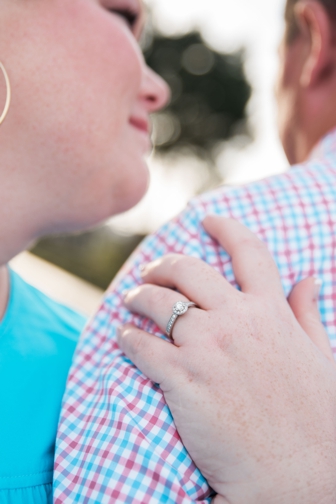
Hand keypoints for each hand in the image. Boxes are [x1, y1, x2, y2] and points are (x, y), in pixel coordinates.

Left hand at [118, 216, 335, 503]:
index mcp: (271, 311)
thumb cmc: (316, 420)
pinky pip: (140, 346)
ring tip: (129, 302)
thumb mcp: (321, 357)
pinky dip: (126, 338)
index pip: (248, 251)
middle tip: (150, 272)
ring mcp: (207, 348)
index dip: (225, 227)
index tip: (206, 219)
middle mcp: (237, 320)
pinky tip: (124, 339)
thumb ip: (308, 315)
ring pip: (155, 303)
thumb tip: (309, 280)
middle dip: (162, 265)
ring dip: (136, 298)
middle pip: (187, 270)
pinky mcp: (182, 380)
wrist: (298, 475)